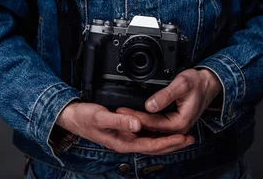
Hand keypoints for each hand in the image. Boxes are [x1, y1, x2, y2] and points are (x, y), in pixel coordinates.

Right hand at [55, 101, 194, 154]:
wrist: (73, 116)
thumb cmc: (85, 117)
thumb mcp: (101, 117)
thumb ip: (120, 121)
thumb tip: (138, 125)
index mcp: (123, 141)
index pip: (151, 145)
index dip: (168, 142)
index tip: (182, 137)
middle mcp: (126, 142)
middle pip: (154, 146)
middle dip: (172, 143)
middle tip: (190, 138)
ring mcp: (124, 137)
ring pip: (150, 141)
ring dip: (166, 139)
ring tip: (181, 135)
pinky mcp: (123, 131)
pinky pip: (143, 135)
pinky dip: (155, 133)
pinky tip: (160, 129)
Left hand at [116, 68, 221, 135]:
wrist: (207, 83)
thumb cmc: (197, 83)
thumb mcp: (181, 84)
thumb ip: (165, 96)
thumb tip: (149, 105)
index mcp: (180, 123)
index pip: (153, 123)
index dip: (136, 117)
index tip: (123, 110)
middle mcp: (177, 129)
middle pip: (150, 129)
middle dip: (132, 121)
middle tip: (116, 113)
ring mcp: (175, 127)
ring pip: (152, 131)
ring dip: (137, 124)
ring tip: (121, 116)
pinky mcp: (172, 123)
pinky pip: (156, 127)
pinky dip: (144, 123)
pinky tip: (133, 119)